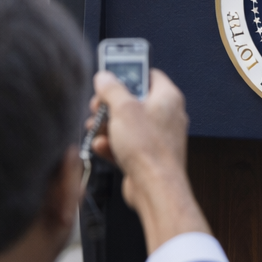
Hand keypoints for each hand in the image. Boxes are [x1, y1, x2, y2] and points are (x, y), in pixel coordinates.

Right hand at [91, 69, 209, 251]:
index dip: (128, 73)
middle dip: (110, 105)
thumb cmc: (148, 148)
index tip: (110, 77)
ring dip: (107, 127)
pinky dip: (113, 145)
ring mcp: (157, 137)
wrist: (155, 189)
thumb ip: (112, 89)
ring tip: (95, 128)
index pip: (149, 74)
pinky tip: (102, 147)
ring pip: (128, 124)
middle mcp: (166, 116)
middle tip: (97, 108)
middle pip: (133, 101)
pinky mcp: (148, 156)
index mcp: (167, 97)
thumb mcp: (123, 109)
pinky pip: (127, 144)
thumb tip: (104, 77)